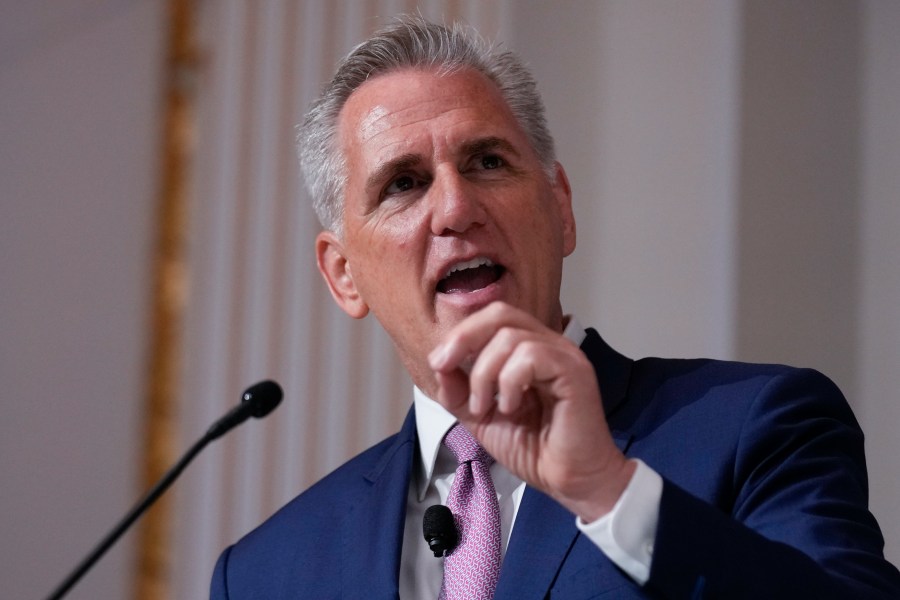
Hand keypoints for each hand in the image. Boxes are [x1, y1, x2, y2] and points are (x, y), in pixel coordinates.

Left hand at [428, 302, 634, 520]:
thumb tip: (439, 366)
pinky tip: (510, 407)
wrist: (570, 482)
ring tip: (486, 408)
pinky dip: (510, 381)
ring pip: (510, 337)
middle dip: (464, 338)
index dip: (461, 334)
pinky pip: (532, 356)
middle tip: (445, 367)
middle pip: (500, 313)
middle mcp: (549, 345)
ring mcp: (564, 356)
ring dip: (485, 374)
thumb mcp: (482, 418)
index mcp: (529, 350)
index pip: (492, 318)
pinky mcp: (574, 372)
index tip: (439, 364)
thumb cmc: (535, 450)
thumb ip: (459, 392)